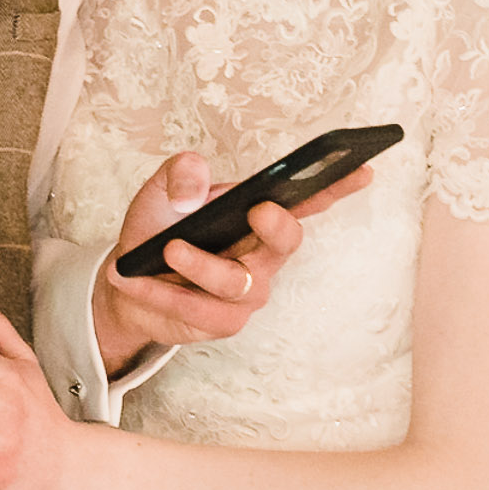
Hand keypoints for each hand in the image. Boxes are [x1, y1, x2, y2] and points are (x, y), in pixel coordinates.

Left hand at [94, 151, 373, 373]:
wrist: (127, 279)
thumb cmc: (158, 230)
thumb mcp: (161, 192)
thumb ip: (178, 175)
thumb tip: (194, 178)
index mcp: (257, 215)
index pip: (306, 201)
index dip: (336, 187)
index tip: (361, 168)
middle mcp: (262, 254)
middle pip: (286, 242)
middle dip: (277, 227)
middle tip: (257, 211)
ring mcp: (247, 291)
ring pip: (239, 283)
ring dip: (202, 266)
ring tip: (169, 249)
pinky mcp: (223, 321)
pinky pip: (201, 312)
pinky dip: (165, 293)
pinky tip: (135, 279)